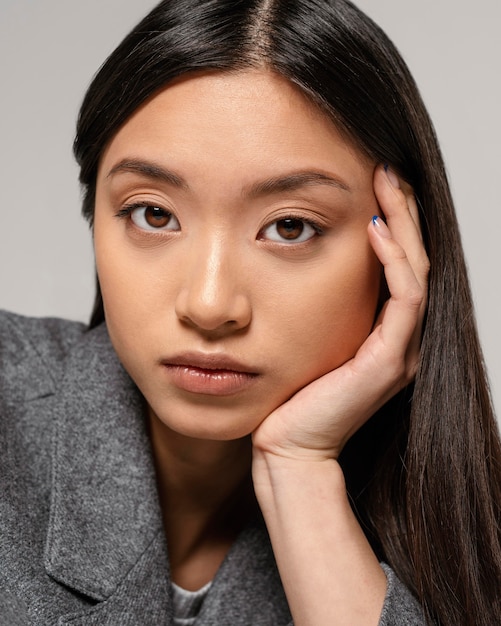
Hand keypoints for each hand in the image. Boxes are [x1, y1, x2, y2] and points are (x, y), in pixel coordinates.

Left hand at [252, 164, 429, 460]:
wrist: (286, 448)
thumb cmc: (287, 397)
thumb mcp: (302, 339)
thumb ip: (313, 307)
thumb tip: (292, 263)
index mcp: (382, 333)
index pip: (399, 264)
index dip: (392, 221)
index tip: (371, 183)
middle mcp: (400, 339)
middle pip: (415, 259)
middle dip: (403, 211)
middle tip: (385, 169)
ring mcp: (400, 350)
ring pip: (417, 271)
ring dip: (404, 224)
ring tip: (386, 183)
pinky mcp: (389, 361)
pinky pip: (405, 299)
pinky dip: (393, 261)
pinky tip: (374, 230)